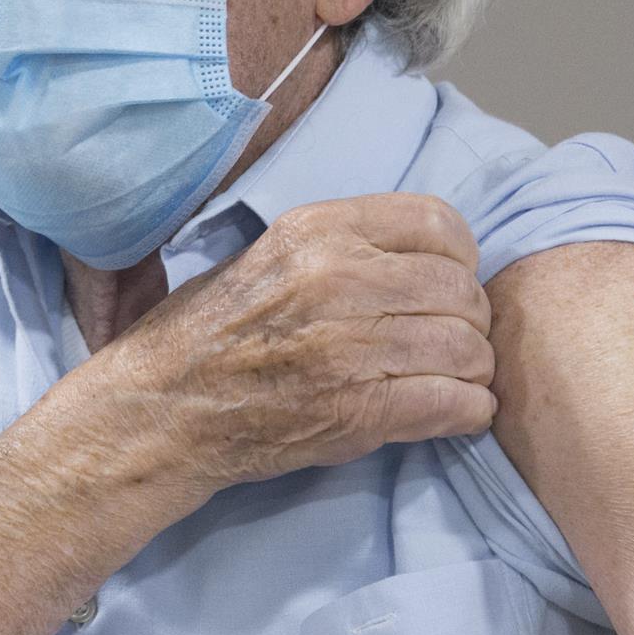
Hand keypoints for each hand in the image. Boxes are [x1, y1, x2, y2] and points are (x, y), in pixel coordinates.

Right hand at [87, 194, 496, 499]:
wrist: (161, 412)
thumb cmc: (206, 335)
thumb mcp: (266, 257)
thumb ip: (341, 250)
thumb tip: (422, 258)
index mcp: (316, 230)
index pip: (438, 221)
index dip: (458, 257)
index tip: (446, 282)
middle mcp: (337, 278)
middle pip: (460, 288)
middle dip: (469, 320)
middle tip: (451, 342)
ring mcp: (350, 346)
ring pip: (467, 347)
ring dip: (472, 369)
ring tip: (453, 380)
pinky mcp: (360, 410)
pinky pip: (457, 402)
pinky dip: (468, 411)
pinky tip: (455, 412)